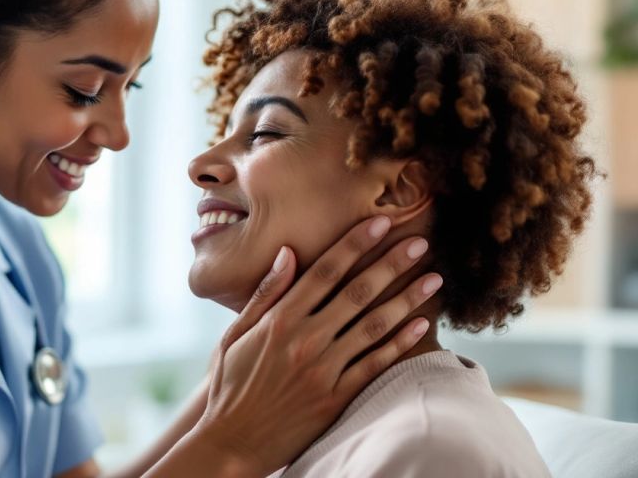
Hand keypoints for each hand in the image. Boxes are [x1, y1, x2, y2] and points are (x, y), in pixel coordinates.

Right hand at [193, 216, 439, 475]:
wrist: (232, 441)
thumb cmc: (229, 384)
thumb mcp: (235, 335)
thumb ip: (265, 295)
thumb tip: (287, 253)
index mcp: (279, 320)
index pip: (324, 272)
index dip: (354, 244)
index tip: (380, 222)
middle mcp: (304, 341)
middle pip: (357, 293)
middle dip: (391, 263)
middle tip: (420, 242)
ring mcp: (323, 370)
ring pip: (374, 327)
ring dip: (407, 299)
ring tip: (433, 279)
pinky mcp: (336, 398)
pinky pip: (375, 365)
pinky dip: (400, 343)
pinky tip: (420, 325)